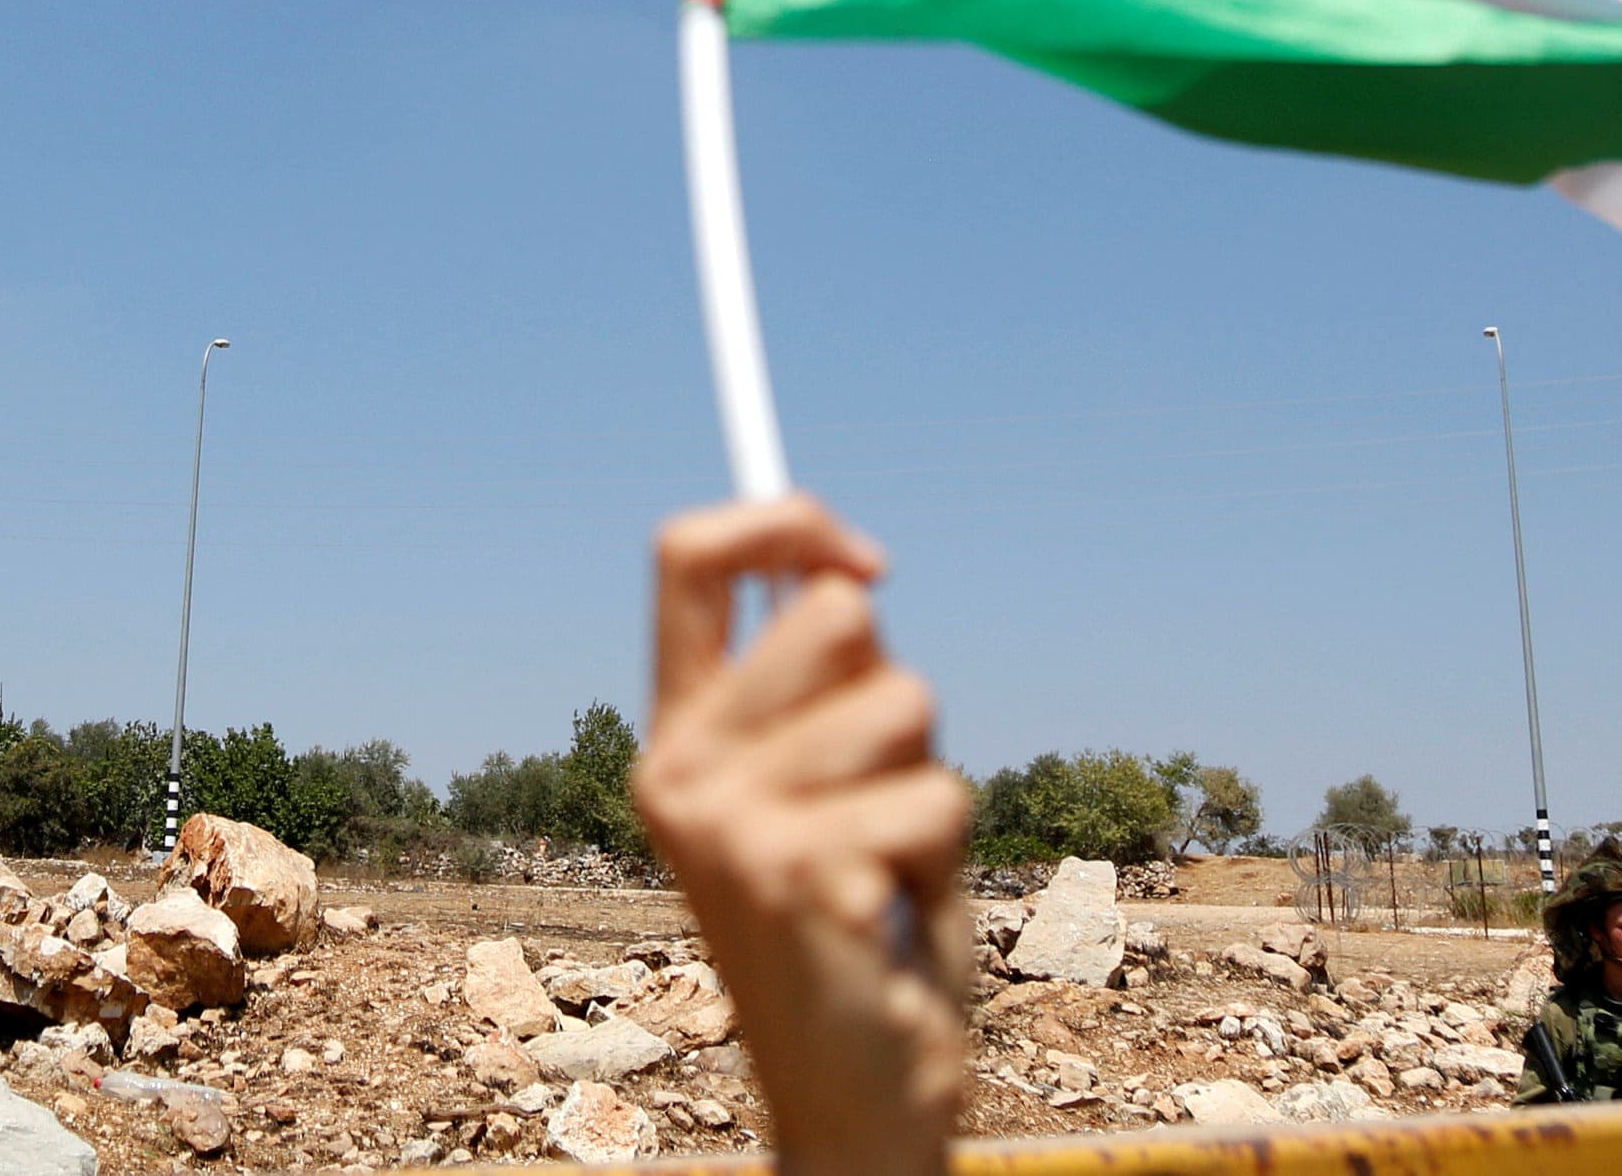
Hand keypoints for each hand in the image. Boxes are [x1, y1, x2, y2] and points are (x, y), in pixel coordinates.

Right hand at [633, 496, 967, 1175]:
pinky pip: (939, 797)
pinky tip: (895, 925)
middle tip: (877, 810)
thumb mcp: (823, 792)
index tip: (866, 564)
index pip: (689, 558)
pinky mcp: (800, 871)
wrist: (856, 1100)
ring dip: (931, 792)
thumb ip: (819, 694)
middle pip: (835, 618)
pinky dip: (944, 862)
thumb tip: (850, 577)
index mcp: (677, 739)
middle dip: (899, 703)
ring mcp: (732, 822)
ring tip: (888, 876)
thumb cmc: (861, 935)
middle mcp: (681, 771)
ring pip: (907, 704)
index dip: (785, 520)